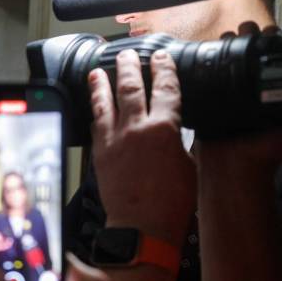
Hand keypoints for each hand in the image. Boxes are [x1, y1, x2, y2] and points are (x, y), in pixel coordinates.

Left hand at [89, 49, 195, 246]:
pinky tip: (93, 106)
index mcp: (163, 129)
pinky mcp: (99, 155)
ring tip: (98, 71)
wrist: (141, 226)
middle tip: (126, 54)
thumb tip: (172, 131)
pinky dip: (95, 111)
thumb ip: (177, 142)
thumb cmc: (171, 202)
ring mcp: (113, 141)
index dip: (164, 69)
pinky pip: (95, 125)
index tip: (161, 57)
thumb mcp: (188, 165)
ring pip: (105, 104)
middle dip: (129, 67)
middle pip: (130, 88)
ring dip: (102, 84)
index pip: (166, 89)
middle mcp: (134, 129)